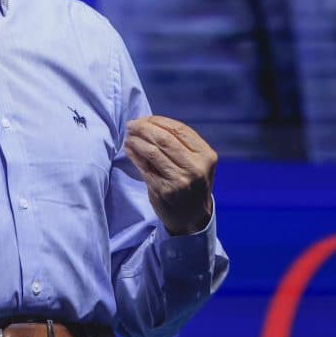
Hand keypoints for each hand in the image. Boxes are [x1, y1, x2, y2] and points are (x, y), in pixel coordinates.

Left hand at [124, 115, 216, 235]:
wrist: (192, 217)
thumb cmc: (192, 184)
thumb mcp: (197, 162)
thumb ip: (181, 143)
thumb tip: (149, 122)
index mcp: (206, 155)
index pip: (179, 129)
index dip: (158, 121)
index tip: (145, 118)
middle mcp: (195, 167)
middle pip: (164, 138)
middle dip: (144, 128)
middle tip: (131, 125)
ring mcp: (179, 180)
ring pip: (152, 151)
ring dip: (136, 140)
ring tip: (129, 136)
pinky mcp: (164, 190)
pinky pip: (144, 167)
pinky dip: (134, 155)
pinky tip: (129, 149)